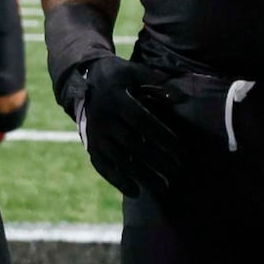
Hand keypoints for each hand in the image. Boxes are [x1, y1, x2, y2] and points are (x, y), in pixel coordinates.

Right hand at [60, 53, 208, 198]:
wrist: (82, 80)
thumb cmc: (116, 76)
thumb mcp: (133, 71)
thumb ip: (157, 81)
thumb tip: (181, 97)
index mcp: (116, 100)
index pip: (143, 123)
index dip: (162, 138)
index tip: (180, 152)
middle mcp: (104, 120)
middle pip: (134, 145)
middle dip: (157, 161)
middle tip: (177, 173)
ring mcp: (95, 135)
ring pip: (120, 160)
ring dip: (142, 176)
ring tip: (162, 188)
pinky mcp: (90, 146)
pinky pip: (103, 167)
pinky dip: (118, 181)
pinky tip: (135, 192)